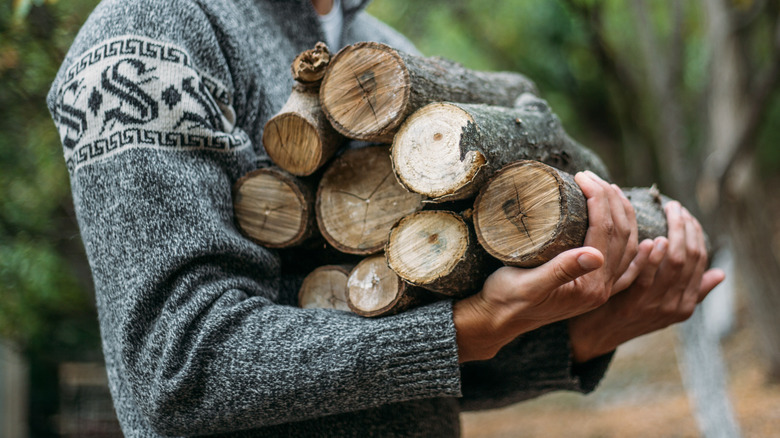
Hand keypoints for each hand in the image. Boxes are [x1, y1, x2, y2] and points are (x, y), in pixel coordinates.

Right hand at [454, 171, 637, 362]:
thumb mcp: (528, 284)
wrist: (497, 321)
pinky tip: (637, 235)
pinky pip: (624, 264)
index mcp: (590, 287)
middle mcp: (601, 289)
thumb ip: (561, 271)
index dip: (598, 200)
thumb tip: (596, 255)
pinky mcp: (592, 288)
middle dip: (611, 200)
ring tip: (609, 190)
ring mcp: (600, 289)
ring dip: (623, 215)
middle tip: (591, 176)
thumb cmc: (506, 299)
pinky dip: (632, 245)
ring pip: (626, 246)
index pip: (605, 232)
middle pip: (621, 235)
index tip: (582, 177)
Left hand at [568, 202, 725, 362]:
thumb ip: (689, 291)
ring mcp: (654, 306)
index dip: (696, 234)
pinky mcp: (632, 305)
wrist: (594, 337)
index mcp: (685, 304)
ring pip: (674, 264)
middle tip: (675, 206)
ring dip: (673, 234)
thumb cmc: (626, 311)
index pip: (700, 261)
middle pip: (690, 258)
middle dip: (686, 228)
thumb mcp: (663, 305)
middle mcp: (675, 306)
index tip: (687, 214)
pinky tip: (652, 240)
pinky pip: (647, 277)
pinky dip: (652, 257)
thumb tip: (720, 274)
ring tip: (668, 213)